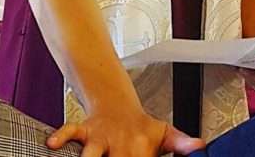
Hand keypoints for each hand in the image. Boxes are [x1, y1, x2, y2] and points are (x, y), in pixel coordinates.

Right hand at [47, 107, 205, 156]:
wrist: (118, 103)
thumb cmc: (142, 127)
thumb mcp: (165, 134)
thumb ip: (182, 143)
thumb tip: (202, 146)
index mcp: (142, 149)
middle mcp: (121, 144)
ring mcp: (102, 137)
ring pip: (91, 153)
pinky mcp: (85, 130)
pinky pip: (70, 131)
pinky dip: (61, 136)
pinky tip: (52, 145)